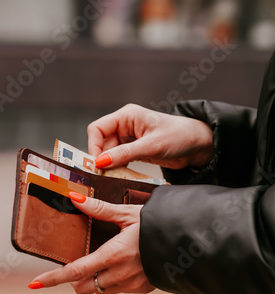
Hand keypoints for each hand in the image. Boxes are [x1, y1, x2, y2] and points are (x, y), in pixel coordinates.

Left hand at [28, 194, 154, 293]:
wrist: (188, 240)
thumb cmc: (158, 223)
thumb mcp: (128, 213)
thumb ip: (100, 209)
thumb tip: (74, 198)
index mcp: (113, 255)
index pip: (75, 272)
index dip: (53, 279)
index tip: (35, 284)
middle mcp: (120, 275)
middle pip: (83, 288)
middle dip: (76, 279)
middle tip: (81, 261)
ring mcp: (132, 285)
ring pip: (100, 291)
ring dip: (95, 280)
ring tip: (105, 259)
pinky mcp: (143, 289)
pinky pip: (119, 290)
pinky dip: (114, 280)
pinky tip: (126, 263)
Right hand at [88, 103, 212, 170]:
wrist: (198, 145)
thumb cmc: (179, 136)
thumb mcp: (151, 146)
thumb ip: (124, 154)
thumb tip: (100, 162)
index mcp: (126, 116)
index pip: (97, 129)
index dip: (94, 146)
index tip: (96, 163)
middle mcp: (125, 125)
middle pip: (101, 142)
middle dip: (101, 158)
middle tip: (101, 175)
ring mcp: (129, 139)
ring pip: (108, 153)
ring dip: (109, 165)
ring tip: (110, 177)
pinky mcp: (135, 150)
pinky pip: (119, 159)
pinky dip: (117, 168)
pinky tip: (119, 176)